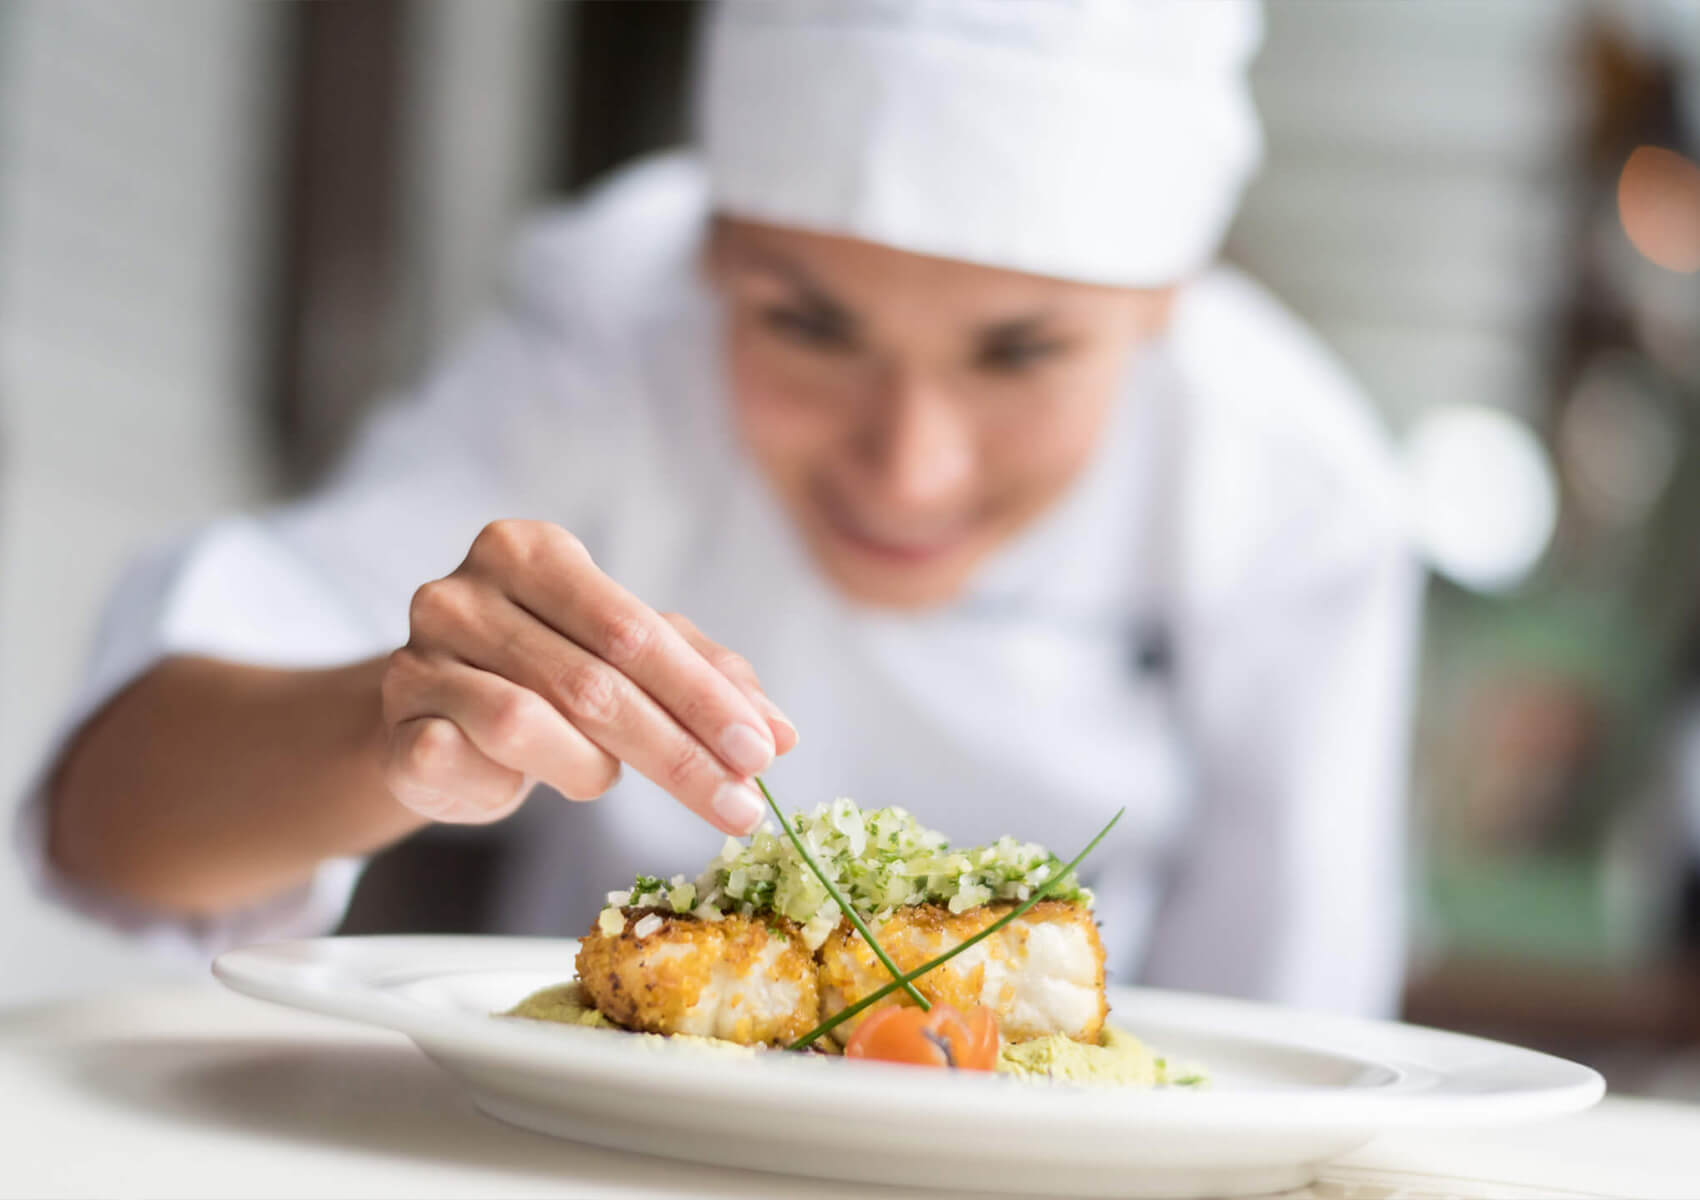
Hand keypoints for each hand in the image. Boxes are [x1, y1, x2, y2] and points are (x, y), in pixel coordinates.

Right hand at [380, 520, 797, 833]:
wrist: (438, 716)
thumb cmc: (547, 674)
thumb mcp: (630, 660)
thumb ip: (706, 680)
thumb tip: (782, 733)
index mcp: (532, 551)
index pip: (636, 631)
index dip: (705, 699)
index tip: (763, 755)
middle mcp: (464, 591)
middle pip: (593, 683)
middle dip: (679, 754)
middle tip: (740, 806)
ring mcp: (417, 656)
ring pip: (527, 724)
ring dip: (589, 768)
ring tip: (603, 778)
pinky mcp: (393, 724)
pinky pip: (460, 762)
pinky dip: (508, 783)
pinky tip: (524, 785)